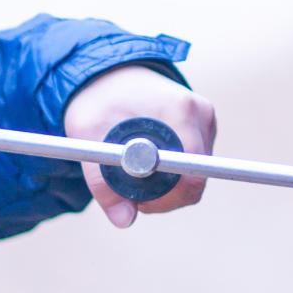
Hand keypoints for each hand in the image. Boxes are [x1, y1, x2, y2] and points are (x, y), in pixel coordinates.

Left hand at [63, 65, 215, 228]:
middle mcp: (200, 113)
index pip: (193, 173)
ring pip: (195, 174)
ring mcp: (205, 119)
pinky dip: (172, 172)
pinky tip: (149, 160)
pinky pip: (193, 164)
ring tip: (135, 171)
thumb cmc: (97, 100)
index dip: (168, 197)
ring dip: (167, 184)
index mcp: (180, 111)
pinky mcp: (202, 126)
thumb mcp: (88, 137)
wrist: (107, 72)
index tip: (141, 201)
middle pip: (196, 178)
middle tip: (132, 193)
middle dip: (165, 194)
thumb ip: (102, 182)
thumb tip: (124, 220)